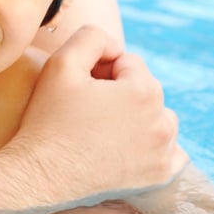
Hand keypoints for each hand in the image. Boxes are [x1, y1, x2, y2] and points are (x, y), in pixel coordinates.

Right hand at [0, 26, 187, 207]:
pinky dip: (156, 145)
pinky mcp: (158, 177)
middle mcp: (163, 122)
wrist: (41, 175)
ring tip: (102, 125)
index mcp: (145, 91)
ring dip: (137, 115)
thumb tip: (114, 45)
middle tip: (85, 106)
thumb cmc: (49, 118)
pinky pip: (172, 152)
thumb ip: (91, 36)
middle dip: (119, 90)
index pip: (128, 62)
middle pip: (144, 88)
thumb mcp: (62, 63)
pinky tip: (131, 145)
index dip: (100, 67)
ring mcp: (163, 153)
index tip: (80, 85)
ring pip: (159, 117)